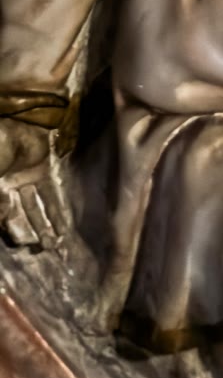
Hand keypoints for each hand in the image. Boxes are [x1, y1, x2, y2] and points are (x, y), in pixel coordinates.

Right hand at [0, 122, 54, 248]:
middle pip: (19, 215)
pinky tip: (62, 226)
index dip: (7, 229)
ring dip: (45, 226)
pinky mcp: (42, 170)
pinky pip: (50, 194)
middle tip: (39, 251)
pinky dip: (56, 210)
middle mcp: (9, 186)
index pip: (3, 215)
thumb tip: (4, 222)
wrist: (12, 127)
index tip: (17, 244)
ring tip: (52, 245)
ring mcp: (26, 178)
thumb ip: (1, 204)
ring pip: (36, 208)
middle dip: (28, 233)